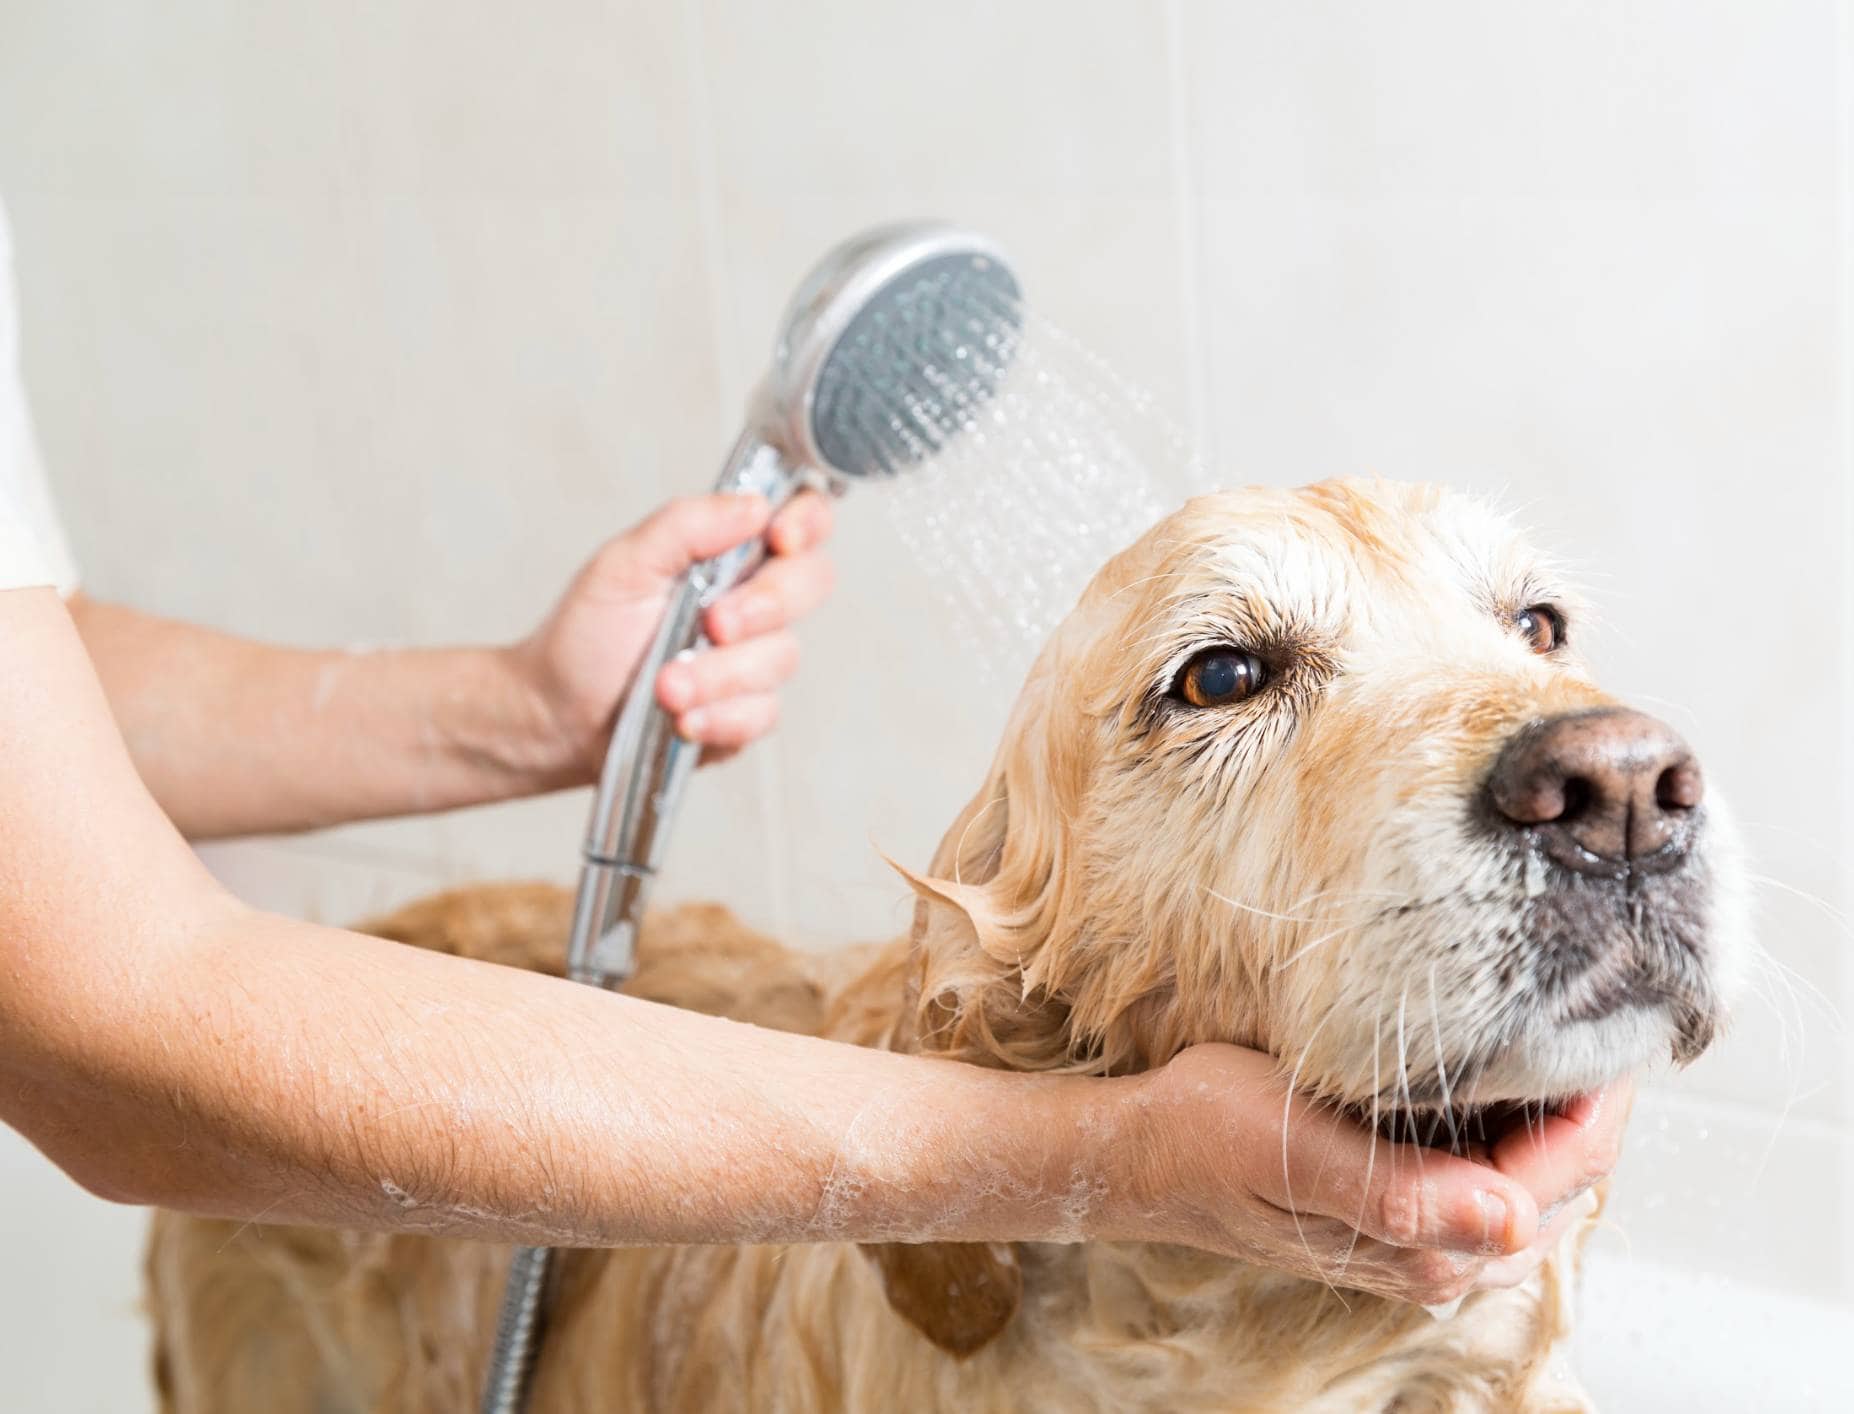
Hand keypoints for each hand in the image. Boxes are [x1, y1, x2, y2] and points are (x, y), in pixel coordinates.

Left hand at [513, 491, 834, 777]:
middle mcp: (754, 600)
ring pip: (782, 657)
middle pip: (812, 582)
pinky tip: (682, 718)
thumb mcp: (624, 563)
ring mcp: (754, 658)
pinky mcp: (747, 713)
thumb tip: (753, 506)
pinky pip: (762, 713)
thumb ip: (686, 525)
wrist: (558, 713)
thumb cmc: (588, 634)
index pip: (801, 519)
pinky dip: (720, 717)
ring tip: (665, 686)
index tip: (779, 537)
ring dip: (719, 675)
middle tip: (713, 623)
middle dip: (764, 605)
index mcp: (730, 552)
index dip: (807, 521)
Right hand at [1104, 1044, 1625, 1305]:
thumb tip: (1513, 1221)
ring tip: (1563, 1026)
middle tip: (1601, 1004)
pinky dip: (1516, 1120)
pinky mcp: (1403, 1211)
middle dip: (1591, 1099)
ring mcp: (1424, 1238)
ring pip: (1536, 1175)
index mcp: (1427, 1245)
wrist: (1143, 1152)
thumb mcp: (1296, 1147)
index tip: (1617, 1013)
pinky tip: (1500, 1067)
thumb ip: (1404, 1195)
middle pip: (1566, 1178)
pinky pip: (1494, 1169)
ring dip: (1557, 1110)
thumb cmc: (1207, 1136)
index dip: (1601, 1094)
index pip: (1565, 1170)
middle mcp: (1440, 1256)